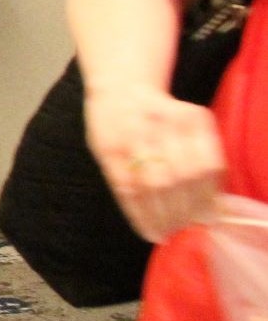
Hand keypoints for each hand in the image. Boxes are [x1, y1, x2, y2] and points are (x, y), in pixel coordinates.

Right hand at [85, 83, 225, 241]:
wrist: (120, 87)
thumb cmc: (160, 115)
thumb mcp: (188, 127)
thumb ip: (200, 160)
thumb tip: (212, 211)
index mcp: (192, 119)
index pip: (205, 167)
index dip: (206, 199)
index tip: (206, 222)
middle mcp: (164, 123)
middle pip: (180, 178)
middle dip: (183, 211)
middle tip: (183, 230)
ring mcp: (133, 135)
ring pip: (153, 185)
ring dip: (161, 216)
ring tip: (165, 233)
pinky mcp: (109, 148)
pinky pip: (126, 188)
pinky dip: (137, 213)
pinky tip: (144, 228)